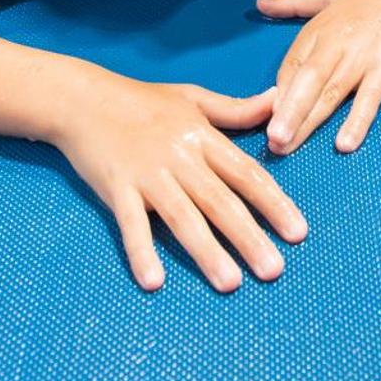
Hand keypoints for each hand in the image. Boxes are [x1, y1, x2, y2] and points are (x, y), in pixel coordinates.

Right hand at [50, 72, 307, 292]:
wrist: (83, 99)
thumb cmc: (141, 100)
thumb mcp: (192, 97)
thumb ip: (235, 109)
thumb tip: (276, 100)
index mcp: (201, 136)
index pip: (246, 173)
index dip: (274, 202)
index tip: (298, 232)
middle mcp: (179, 157)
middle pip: (220, 201)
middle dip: (249, 236)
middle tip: (274, 270)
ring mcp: (147, 174)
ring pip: (183, 216)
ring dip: (207, 251)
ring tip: (230, 283)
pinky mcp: (116, 188)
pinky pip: (131, 224)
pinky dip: (141, 252)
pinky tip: (154, 281)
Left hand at [256, 0, 380, 154]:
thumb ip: (296, 2)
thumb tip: (260, 3)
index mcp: (320, 29)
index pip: (291, 66)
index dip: (278, 94)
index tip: (265, 118)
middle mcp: (336, 44)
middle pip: (305, 82)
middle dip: (285, 112)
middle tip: (270, 141)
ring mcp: (361, 57)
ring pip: (330, 93)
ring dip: (307, 121)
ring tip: (287, 145)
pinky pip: (369, 99)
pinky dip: (357, 120)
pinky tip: (344, 143)